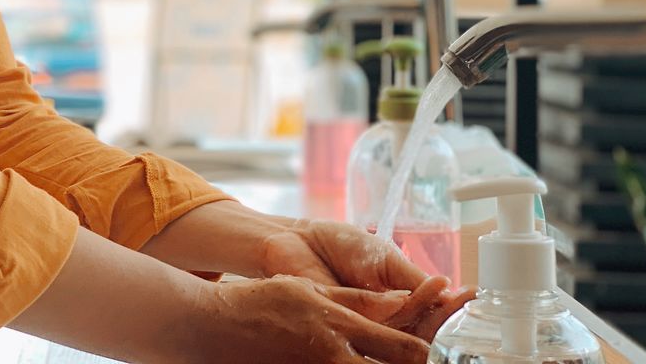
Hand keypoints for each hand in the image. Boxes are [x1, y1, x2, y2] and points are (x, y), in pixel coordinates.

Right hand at [180, 274, 431, 363]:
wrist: (211, 328)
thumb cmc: (259, 304)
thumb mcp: (308, 290)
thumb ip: (355, 299)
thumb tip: (399, 299)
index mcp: (339, 326)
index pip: (405, 348)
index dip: (428, 350)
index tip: (434, 348)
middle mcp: (334, 357)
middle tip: (416, 360)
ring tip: (383, 361)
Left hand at [258, 218, 472, 339]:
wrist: (297, 239)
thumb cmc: (339, 245)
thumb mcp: (384, 259)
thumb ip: (412, 280)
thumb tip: (448, 293)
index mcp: (397, 303)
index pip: (430, 316)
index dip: (452, 310)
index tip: (473, 297)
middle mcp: (384, 320)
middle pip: (421, 332)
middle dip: (444, 318)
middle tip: (463, 303)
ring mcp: (365, 325)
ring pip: (403, 332)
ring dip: (427, 314)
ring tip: (447, 296)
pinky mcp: (343, 325)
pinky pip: (375, 323)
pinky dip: (397, 308)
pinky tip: (410, 294)